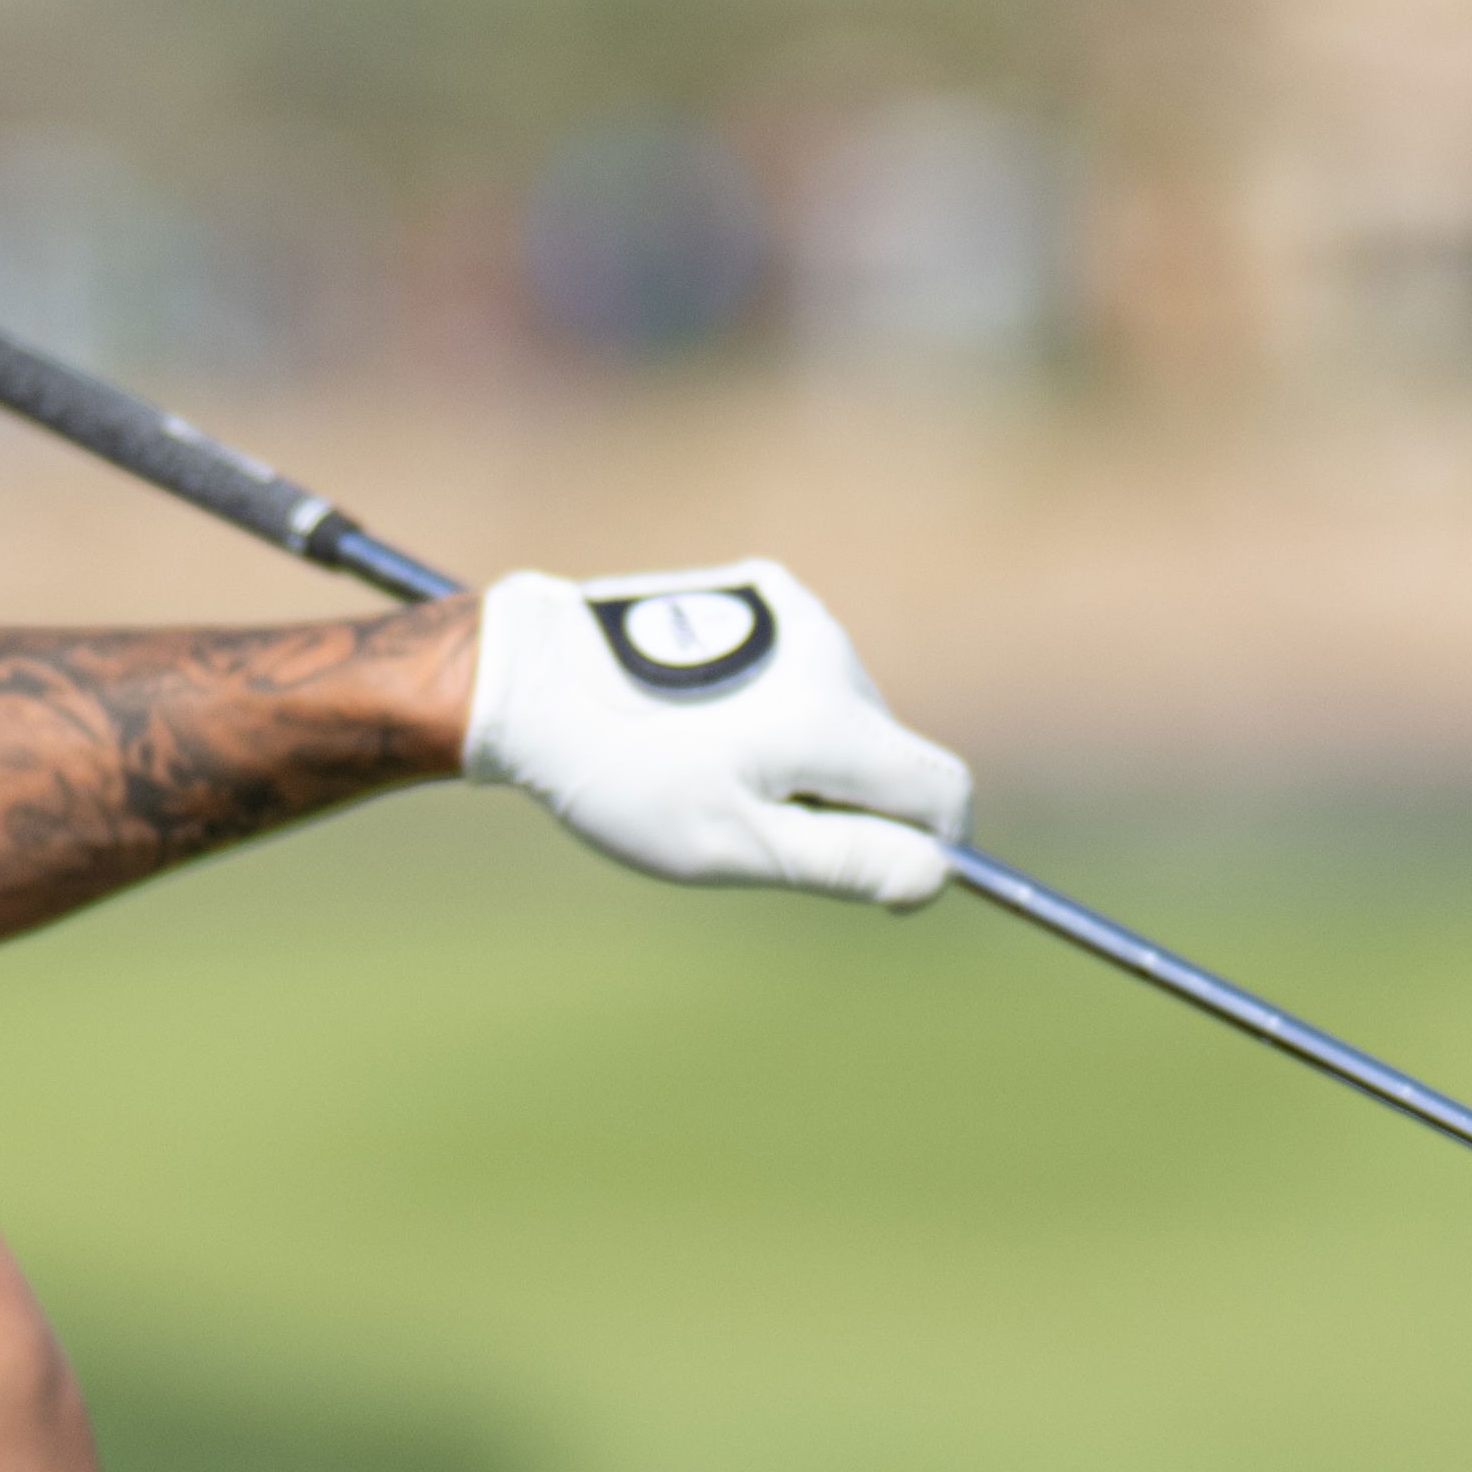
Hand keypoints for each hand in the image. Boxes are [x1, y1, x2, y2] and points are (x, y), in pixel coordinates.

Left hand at [461, 561, 970, 908]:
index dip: (926, 844)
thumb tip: (935, 872)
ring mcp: (795, 614)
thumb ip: (845, 862)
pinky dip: (779, 704)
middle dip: (845, 797)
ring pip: (845, 711)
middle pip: (888, 751)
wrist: (530, 679)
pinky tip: (707, 718)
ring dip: (808, 751)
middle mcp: (831, 653)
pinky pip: (806, 669)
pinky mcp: (761, 591)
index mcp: (833, 719)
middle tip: (746, 816)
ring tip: (713, 763)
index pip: (941, 788)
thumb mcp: (734, 846)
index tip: (875, 880)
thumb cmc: (625, 777)